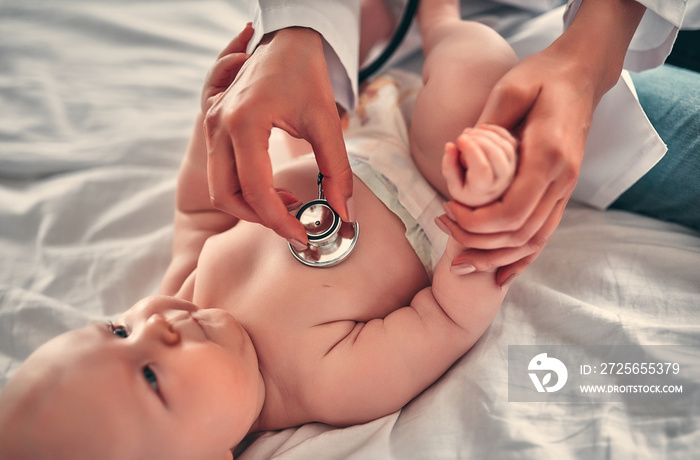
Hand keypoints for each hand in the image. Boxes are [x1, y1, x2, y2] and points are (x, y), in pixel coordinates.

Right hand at [203, 27, 353, 245]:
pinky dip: (243, 187)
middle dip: (260, 218)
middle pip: (227, 196)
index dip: (279, 221)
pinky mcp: (214, 125)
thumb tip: (345, 214)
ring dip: (250, 204)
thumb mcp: (327, 122)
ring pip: (219, 186)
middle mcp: (219, 126)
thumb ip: (336, 172)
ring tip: (288, 201)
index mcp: (244, 123)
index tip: (303, 236)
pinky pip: (220, 170)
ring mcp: (211, 125)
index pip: (255, 190)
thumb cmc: (306, 74)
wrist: (285, 38)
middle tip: (294, 222)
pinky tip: (274, 184)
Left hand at [437, 0, 645, 286]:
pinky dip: (521, 260)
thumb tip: (459, 154)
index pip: (512, 212)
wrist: (581, 75)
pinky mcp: (561, 192)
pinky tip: (499, 277)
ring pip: (532, 242)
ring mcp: (565, 190)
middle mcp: (562, 181)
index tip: (448, 209)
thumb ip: (487, 126)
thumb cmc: (542, 77)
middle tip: (443, 228)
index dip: (476, 222)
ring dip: (494, 258)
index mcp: (548, 157)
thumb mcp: (510, 91)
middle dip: (477, 242)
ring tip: (460, 263)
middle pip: (519, 235)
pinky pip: (543, 235)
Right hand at [441, 123, 517, 206]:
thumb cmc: (467, 190)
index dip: (471, 150)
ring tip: (469, 133)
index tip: (459, 139)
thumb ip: (449, 167)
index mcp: (484, 188)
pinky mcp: (514, 159)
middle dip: (479, 139)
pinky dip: (497, 131)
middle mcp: (502, 179)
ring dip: (486, 134)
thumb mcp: (453, 185)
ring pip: (504, 146)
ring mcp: (511, 169)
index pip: (482, 168)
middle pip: (496, 154)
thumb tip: (450, 145)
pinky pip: (511, 141)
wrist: (486, 197)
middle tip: (463, 135)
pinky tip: (481, 128)